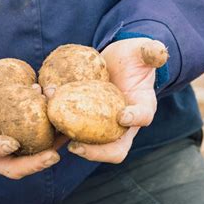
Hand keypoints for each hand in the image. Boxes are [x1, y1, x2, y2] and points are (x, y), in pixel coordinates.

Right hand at [0, 80, 60, 179]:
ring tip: (66, 136)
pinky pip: (33, 142)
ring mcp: (2, 151)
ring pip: (28, 157)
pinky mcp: (14, 141)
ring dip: (48, 149)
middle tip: (53, 156)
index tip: (12, 143)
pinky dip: (48, 135)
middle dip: (33, 163)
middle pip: (12, 166)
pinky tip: (62, 121)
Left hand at [67, 38, 167, 162]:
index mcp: (141, 107)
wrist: (114, 62)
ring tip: (55, 130)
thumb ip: (151, 51)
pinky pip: (72, 130)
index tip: (122, 115)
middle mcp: (123, 124)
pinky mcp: (84, 121)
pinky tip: (44, 117)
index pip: (143, 117)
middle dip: (97, 152)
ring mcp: (102, 126)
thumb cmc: (131, 57)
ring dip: (71, 140)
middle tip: (77, 146)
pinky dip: (58, 129)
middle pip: (115, 149)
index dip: (135, 118)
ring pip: (90, 144)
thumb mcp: (142, 51)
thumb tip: (159, 52)